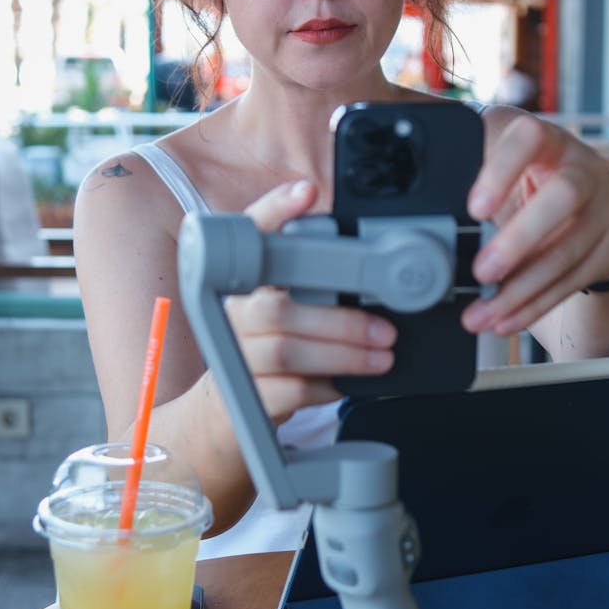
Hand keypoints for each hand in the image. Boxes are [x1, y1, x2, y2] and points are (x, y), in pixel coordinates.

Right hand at [225, 181, 396, 422]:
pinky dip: (325, 386)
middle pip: (278, 308)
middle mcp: (231, 314)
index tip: (307, 192)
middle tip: (385, 331)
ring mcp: (232, 356)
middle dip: (341, 321)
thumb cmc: (265, 352)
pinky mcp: (242, 398)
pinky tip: (345, 384)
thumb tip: (373, 278)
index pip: (248, 234)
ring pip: (285, 350)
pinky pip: (288, 390)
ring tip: (381, 357)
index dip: (274, 210)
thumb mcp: (283, 312)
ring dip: (343, 354)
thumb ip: (312, 288)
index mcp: (242, 282)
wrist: (224, 415)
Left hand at [461, 109, 608, 335]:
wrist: (588, 196)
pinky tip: (506, 319)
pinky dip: (535, 305)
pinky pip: (573, 281)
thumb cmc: (527, 172)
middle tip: (481, 271)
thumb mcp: (499, 152)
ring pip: (567, 251)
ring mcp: (603, 207)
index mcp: (544, 139)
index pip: (530, 138)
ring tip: (482, 313)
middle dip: (520, 239)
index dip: (503, 172)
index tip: (473, 209)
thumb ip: (457, 152)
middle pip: (564, 196)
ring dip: (521, 290)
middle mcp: (581, 167)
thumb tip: (404, 143)